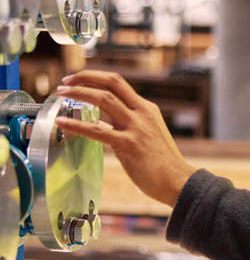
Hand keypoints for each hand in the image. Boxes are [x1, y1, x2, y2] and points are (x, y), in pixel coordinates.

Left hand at [55, 70, 195, 206]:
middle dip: (85, 77)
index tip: (79, 80)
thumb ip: (127, 126)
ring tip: (61, 93)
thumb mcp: (148, 135)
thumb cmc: (163, 164)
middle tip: (66, 82)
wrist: (178, 181)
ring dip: (79, 92)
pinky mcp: (128, 144)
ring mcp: (136, 127)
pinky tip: (63, 123)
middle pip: (111, 83)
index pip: (118, 83)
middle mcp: (142, 113)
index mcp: (146, 109)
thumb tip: (104, 124)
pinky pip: (96, 130)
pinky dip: (76, 124)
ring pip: (104, 99)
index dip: (95, 77)